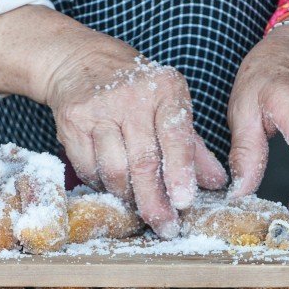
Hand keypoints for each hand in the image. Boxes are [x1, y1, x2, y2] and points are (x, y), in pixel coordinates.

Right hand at [0, 5, 225, 235]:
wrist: (82, 62)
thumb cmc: (136, 90)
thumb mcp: (170, 106)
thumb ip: (193, 147)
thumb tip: (216, 183)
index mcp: (165, 90)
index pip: (175, 137)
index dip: (180, 172)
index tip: (184, 202)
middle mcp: (132, 96)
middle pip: (143, 162)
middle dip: (154, 201)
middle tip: (164, 226)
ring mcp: (98, 108)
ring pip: (114, 170)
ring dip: (127, 196)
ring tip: (137, 204)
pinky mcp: (72, 121)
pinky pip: (88, 168)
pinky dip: (102, 185)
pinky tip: (112, 184)